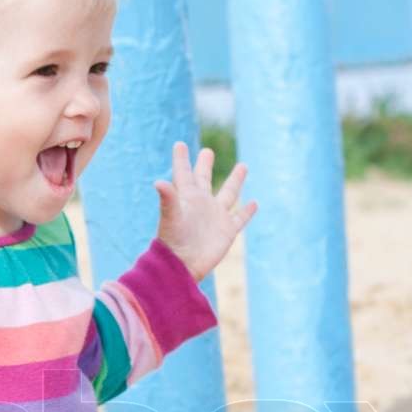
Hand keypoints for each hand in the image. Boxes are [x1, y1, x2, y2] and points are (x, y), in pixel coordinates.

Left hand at [153, 142, 257, 281]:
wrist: (182, 267)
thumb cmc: (173, 242)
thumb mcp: (171, 217)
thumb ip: (167, 199)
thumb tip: (158, 182)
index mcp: (186, 197)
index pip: (183, 173)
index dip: (181, 159)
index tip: (179, 144)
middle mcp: (201, 204)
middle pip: (204, 179)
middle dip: (205, 165)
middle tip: (207, 151)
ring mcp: (215, 217)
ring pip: (228, 194)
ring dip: (236, 180)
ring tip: (243, 165)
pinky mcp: (226, 231)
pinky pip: (239, 218)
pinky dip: (247, 211)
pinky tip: (254, 203)